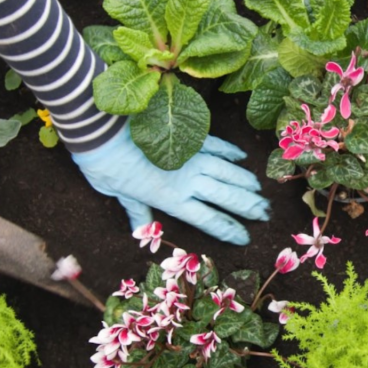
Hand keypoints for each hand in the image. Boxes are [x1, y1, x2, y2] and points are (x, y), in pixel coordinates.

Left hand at [71, 123, 269, 245]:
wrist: (101, 130)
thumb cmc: (105, 166)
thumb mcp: (119, 194)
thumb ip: (137, 211)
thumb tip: (139, 232)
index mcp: (172, 199)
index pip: (209, 219)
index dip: (230, 229)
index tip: (246, 237)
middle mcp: (187, 179)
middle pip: (226, 196)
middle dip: (248, 206)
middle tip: (266, 213)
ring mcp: (190, 155)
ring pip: (227, 171)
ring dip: (245, 182)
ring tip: (260, 190)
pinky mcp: (188, 136)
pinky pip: (215, 144)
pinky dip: (229, 151)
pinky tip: (241, 157)